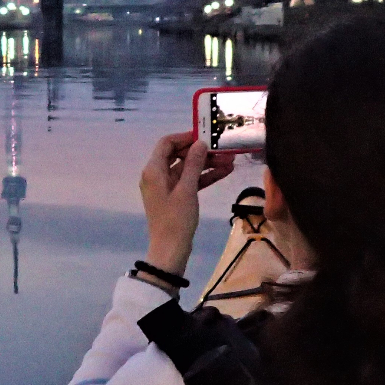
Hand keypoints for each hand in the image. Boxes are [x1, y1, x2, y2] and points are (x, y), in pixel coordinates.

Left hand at [138, 133, 235, 280]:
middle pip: (178, 155)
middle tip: (223, 150)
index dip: (185, 137)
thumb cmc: (176, 219)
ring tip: (230, 162)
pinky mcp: (175, 196)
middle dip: (201, 152)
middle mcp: (156, 175)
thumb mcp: (187, 189)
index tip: (206, 135)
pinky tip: (224, 173)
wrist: (170, 249)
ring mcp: (165, 186)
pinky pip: (189, 181)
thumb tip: (200, 143)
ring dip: (207, 164)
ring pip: (187, 168)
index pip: (166, 143)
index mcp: (153, 170)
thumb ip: (194, 164)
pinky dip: (204, 177)